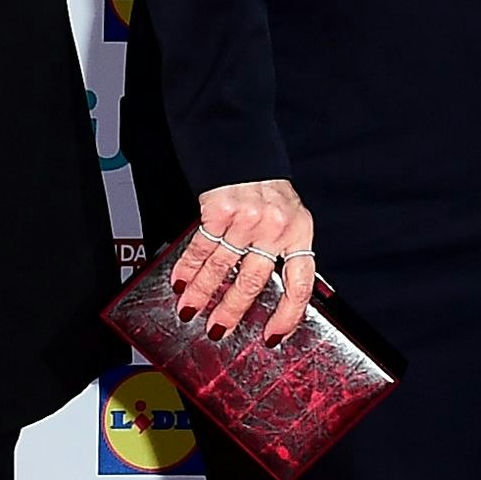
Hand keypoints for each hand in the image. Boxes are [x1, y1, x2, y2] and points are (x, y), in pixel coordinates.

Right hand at [172, 180, 318, 341]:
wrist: (241, 144)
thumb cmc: (265, 185)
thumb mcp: (287, 215)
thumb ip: (280, 250)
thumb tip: (265, 294)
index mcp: (299, 231)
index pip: (300, 284)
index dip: (287, 315)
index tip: (273, 334)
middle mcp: (276, 227)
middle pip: (253, 281)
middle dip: (231, 311)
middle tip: (218, 329)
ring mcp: (247, 219)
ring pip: (222, 267)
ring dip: (202, 293)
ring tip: (190, 310)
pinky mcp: (220, 209)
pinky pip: (202, 247)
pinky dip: (188, 268)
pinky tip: (180, 281)